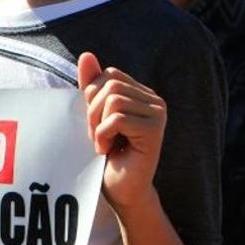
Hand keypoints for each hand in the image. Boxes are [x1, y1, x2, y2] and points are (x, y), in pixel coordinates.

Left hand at [77, 52, 166, 210]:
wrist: (119, 190)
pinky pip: (117, 118)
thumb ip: (91, 85)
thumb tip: (86, 54)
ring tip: (103, 143)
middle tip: (97, 136)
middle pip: (109, 85)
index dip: (91, 98)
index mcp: (141, 93)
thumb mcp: (92, 114)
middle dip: (92, 111)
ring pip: (113, 100)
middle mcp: (154, 100)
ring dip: (97, 124)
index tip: (94, 124)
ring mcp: (158, 114)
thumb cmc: (106, 152)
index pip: (108, 75)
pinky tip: (108, 150)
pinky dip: (103, 134)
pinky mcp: (155, 129)